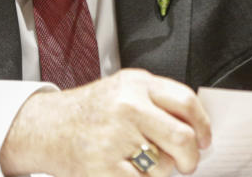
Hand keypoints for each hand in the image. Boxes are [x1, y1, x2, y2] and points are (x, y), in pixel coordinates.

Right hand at [0, 68, 211, 176]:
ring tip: (146, 164)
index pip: (186, 102)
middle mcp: (128, 107)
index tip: (205, 139)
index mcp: (137, 84)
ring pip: (164, 166)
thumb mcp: (124, 88)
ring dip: (162, 172)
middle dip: (191, 158)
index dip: (203, 125)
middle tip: (188, 163)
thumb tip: (196, 126)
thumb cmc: (90, 110)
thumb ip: (158, 99)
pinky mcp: (104, 167)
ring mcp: (116, 138)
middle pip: (182, 138)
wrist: (46, 126)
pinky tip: (133, 173)